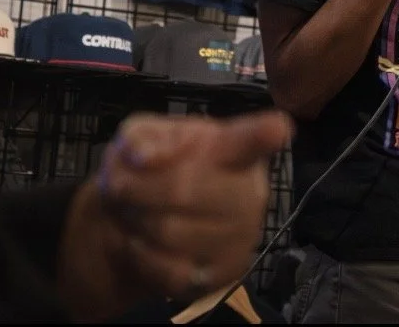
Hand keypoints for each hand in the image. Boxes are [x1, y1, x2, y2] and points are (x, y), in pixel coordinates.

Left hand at [58, 110, 292, 320]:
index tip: (278, 128)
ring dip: (137, 221)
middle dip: (139, 189)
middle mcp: (249, 190)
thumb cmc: (150, 168)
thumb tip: (148, 158)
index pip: (252, 139)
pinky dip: (141, 256)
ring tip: (132, 212)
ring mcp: (243, 235)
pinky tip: (143, 242)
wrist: (140, 220)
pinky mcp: (226, 272)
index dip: (265, 134)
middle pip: (186, 189)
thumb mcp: (137, 138)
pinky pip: (170, 270)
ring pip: (171, 231)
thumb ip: (139, 138)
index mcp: (232, 147)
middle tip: (120, 187)